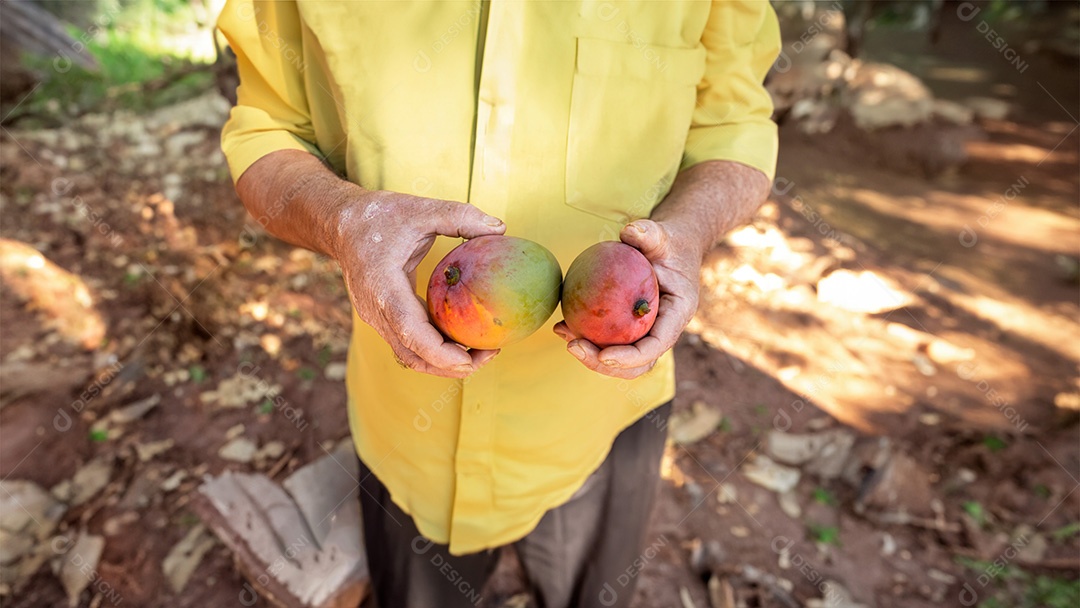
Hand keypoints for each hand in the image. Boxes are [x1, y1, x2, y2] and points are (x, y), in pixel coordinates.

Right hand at [332, 190, 506, 377]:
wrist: (341, 224)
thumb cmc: (378, 216)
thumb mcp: (421, 209)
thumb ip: (459, 216)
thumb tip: (500, 228)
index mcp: (383, 287)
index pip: (411, 332)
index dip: (441, 353)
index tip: (471, 358)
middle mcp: (376, 310)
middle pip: (413, 355)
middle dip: (451, 365)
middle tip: (490, 354)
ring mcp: (377, 318)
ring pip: (410, 355)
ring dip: (444, 361)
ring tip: (481, 351)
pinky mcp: (383, 318)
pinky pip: (409, 343)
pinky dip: (434, 348)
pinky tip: (462, 337)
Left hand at [553, 219, 701, 378]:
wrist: (671, 248)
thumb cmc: (668, 242)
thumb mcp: (662, 234)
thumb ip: (649, 233)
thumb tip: (629, 231)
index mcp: (677, 314)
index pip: (657, 345)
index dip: (631, 357)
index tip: (603, 355)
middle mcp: (663, 330)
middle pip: (637, 364)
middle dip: (605, 364)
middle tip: (574, 346)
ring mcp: (647, 332)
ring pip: (621, 359)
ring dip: (592, 356)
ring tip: (565, 337)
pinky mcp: (630, 328)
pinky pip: (609, 340)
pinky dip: (587, 338)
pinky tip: (561, 325)